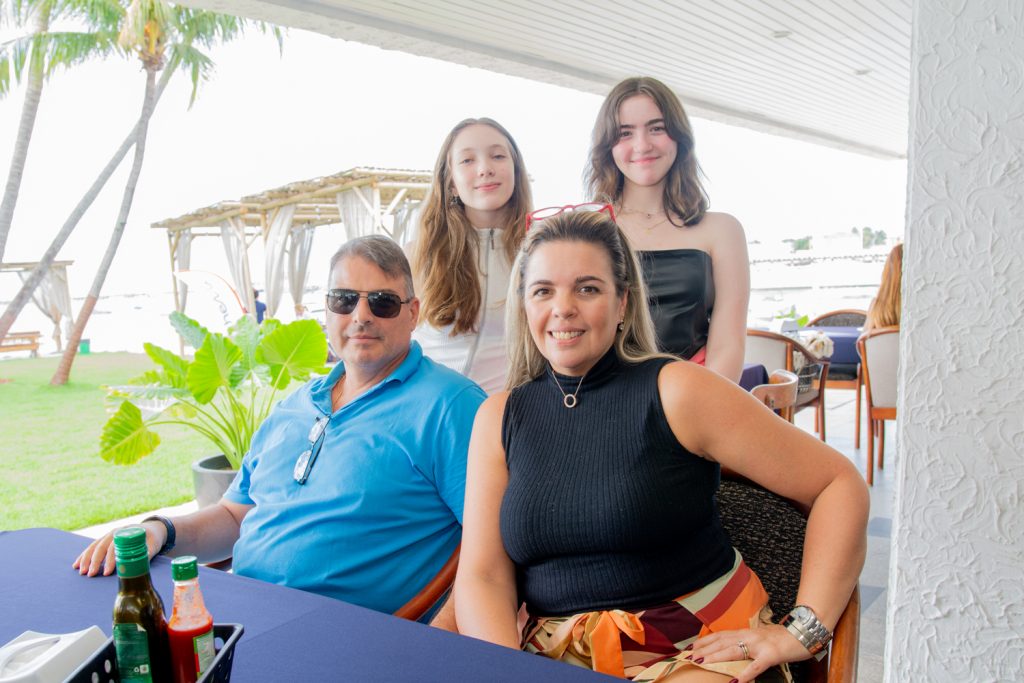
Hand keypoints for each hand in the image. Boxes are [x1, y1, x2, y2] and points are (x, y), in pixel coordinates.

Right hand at [72, 522, 164, 576]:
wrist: (151, 529)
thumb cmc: (152, 539)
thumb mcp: (153, 545)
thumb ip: (147, 552)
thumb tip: (143, 559)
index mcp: (126, 534)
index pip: (115, 547)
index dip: (111, 560)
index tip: (107, 572)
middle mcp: (115, 533)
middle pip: (102, 547)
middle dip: (95, 561)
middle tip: (91, 575)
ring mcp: (108, 536)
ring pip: (94, 547)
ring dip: (86, 559)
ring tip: (81, 572)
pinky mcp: (105, 540)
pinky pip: (91, 547)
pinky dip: (83, 556)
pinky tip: (76, 565)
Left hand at [688, 624, 809, 682]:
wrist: (803, 634)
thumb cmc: (781, 639)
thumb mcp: (760, 638)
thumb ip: (746, 643)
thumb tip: (732, 650)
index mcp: (746, 632)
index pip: (720, 635)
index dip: (705, 641)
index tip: (690, 647)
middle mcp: (749, 636)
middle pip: (722, 642)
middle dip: (704, 649)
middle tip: (689, 656)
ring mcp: (759, 645)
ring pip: (733, 651)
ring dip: (716, 657)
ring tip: (701, 662)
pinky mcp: (771, 655)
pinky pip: (756, 666)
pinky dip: (745, 674)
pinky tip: (735, 681)